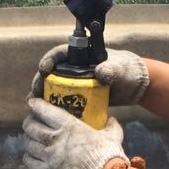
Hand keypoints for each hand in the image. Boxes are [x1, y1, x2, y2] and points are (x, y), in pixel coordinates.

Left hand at [22, 97, 126, 168]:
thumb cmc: (108, 156)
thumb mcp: (113, 136)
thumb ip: (110, 126)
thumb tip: (111, 119)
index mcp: (68, 126)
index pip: (44, 110)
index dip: (35, 104)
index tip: (32, 103)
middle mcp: (54, 139)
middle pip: (31, 127)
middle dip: (29, 122)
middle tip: (31, 122)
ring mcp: (49, 156)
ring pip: (28, 144)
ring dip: (28, 140)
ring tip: (31, 139)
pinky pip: (29, 162)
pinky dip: (28, 157)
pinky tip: (30, 156)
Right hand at [31, 45, 150, 106]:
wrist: (134, 86)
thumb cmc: (127, 72)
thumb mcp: (120, 70)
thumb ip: (112, 69)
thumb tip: (100, 72)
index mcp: (81, 56)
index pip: (60, 54)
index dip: (49, 60)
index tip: (44, 69)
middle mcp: (74, 68)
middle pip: (51, 72)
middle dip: (40, 81)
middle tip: (35, 93)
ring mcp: (74, 83)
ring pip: (53, 87)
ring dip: (42, 95)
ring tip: (34, 104)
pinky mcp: (77, 97)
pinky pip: (61, 100)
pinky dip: (52, 106)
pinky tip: (44, 114)